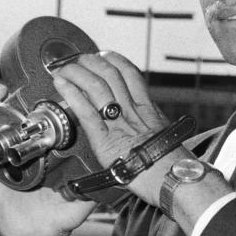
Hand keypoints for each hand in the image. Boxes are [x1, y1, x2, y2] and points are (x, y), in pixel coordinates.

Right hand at [0, 83, 96, 235]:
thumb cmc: (62, 214)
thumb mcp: (85, 193)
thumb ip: (99, 179)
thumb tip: (116, 166)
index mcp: (45, 147)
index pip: (37, 115)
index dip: (34, 97)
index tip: (36, 86)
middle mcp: (24, 147)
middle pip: (11, 112)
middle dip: (6, 94)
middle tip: (6, 87)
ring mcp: (5, 156)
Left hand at [50, 52, 187, 206]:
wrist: (174, 180)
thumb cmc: (174, 167)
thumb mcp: (166, 139)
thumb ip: (153, 130)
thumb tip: (150, 130)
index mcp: (149, 110)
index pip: (131, 74)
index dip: (114, 61)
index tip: (104, 56)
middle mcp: (134, 112)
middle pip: (111, 75)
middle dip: (92, 62)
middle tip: (79, 59)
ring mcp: (119, 125)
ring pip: (97, 87)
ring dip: (77, 74)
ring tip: (64, 68)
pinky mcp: (105, 141)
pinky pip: (86, 111)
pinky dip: (71, 94)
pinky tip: (61, 85)